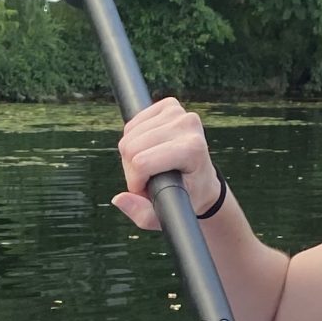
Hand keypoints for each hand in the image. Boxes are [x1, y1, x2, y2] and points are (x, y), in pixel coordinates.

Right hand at [114, 96, 220, 232]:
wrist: (202, 181)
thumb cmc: (187, 199)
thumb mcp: (167, 215)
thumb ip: (142, 214)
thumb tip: (119, 199)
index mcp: (193, 149)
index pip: (141, 162)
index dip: (135, 182)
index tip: (147, 191)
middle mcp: (189, 124)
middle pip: (131, 147)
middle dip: (133, 170)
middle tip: (150, 179)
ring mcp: (179, 112)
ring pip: (128, 136)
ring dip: (132, 156)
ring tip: (151, 166)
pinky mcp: (169, 105)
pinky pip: (132, 124)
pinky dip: (133, 139)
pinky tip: (148, 149)